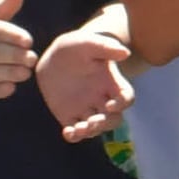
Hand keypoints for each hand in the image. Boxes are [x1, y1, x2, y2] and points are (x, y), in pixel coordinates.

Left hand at [38, 12, 133, 139]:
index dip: (122, 104)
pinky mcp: (70, 116)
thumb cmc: (75, 46)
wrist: (53, 56)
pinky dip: (73, 135)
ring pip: (95, 128)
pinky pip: (75, 131)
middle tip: (93, 122)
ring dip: (91, 131)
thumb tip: (126, 53)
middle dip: (106, 124)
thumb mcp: (88, 43)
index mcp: (112, 83)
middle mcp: (102, 99)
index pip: (126, 98)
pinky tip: (67, 132)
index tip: (111, 105)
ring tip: (79, 129)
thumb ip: (105, 47)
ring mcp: (86, 109)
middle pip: (113, 119)